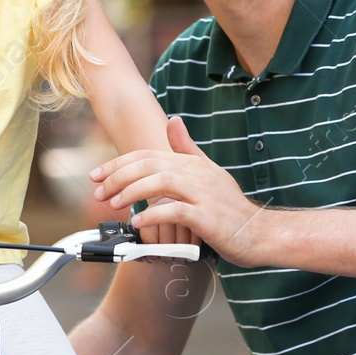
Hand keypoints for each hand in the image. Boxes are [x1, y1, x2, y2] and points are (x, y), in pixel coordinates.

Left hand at [90, 116, 261, 264]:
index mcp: (192, 163)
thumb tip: (173, 121)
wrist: (259, 233)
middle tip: (98, 192)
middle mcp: (196, 173)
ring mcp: (203, 194)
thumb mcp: (209, 172)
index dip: (118, 164)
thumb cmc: (229, 208)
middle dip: (118, 176)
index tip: (96, 175)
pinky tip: (139, 221)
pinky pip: (176, 211)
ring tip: (114, 203)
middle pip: (150, 165)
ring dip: (132, 192)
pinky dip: (154, 215)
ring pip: (161, 182)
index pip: (147, 156)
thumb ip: (188, 149)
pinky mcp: (207, 216)